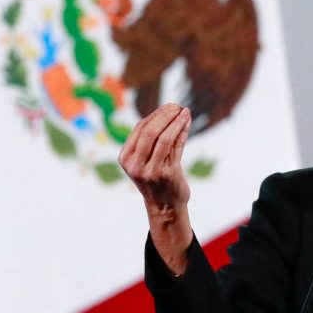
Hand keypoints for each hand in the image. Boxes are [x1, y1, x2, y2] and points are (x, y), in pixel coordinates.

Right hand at [119, 102, 191, 218]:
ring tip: (185, 112)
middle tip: (177, 106)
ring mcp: (150, 171)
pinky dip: (182, 132)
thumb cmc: (156, 177)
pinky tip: (187, 123)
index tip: (168, 106)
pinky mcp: (167, 174)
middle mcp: (135, 165)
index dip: (155, 115)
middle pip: (150, 132)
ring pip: (164, 138)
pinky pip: (176, 147)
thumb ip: (151, 138)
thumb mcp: (146, 158)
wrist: (165, 206)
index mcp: (125, 158)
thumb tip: (168, 111)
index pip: (139, 128)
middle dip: (165, 116)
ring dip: (176, 122)